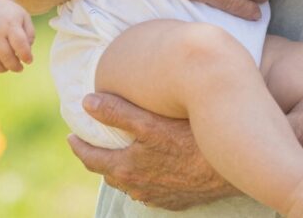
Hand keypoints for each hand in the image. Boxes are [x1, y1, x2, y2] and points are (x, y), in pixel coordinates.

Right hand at [0, 0, 33, 73]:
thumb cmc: (8, 15)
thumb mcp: (23, 17)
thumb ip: (29, 34)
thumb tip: (27, 52)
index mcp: (10, 24)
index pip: (20, 44)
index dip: (26, 56)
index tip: (29, 61)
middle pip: (6, 56)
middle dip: (15, 66)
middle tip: (19, 68)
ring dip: (2, 69)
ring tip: (7, 67)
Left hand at [68, 93, 232, 208]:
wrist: (230, 167)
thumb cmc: (191, 141)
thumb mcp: (150, 123)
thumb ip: (117, 113)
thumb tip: (86, 102)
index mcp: (127, 168)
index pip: (92, 160)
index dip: (79, 147)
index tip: (72, 136)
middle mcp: (139, 187)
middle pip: (110, 173)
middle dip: (99, 158)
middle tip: (94, 143)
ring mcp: (159, 196)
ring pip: (131, 184)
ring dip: (123, 170)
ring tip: (123, 154)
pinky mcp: (178, 199)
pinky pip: (153, 191)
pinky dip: (146, 179)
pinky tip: (154, 169)